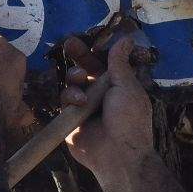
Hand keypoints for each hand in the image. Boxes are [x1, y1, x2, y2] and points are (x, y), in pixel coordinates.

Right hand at [61, 35, 155, 181]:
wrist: (117, 154)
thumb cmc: (128, 120)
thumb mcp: (127, 87)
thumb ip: (119, 63)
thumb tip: (126, 39)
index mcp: (117, 86)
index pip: (102, 63)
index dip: (93, 51)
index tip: (86, 37)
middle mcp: (100, 95)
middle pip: (84, 69)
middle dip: (78, 57)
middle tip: (70, 44)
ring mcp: (84, 107)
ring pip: (72, 83)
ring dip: (76, 79)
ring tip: (82, 83)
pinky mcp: (70, 119)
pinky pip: (64, 100)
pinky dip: (69, 97)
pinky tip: (78, 102)